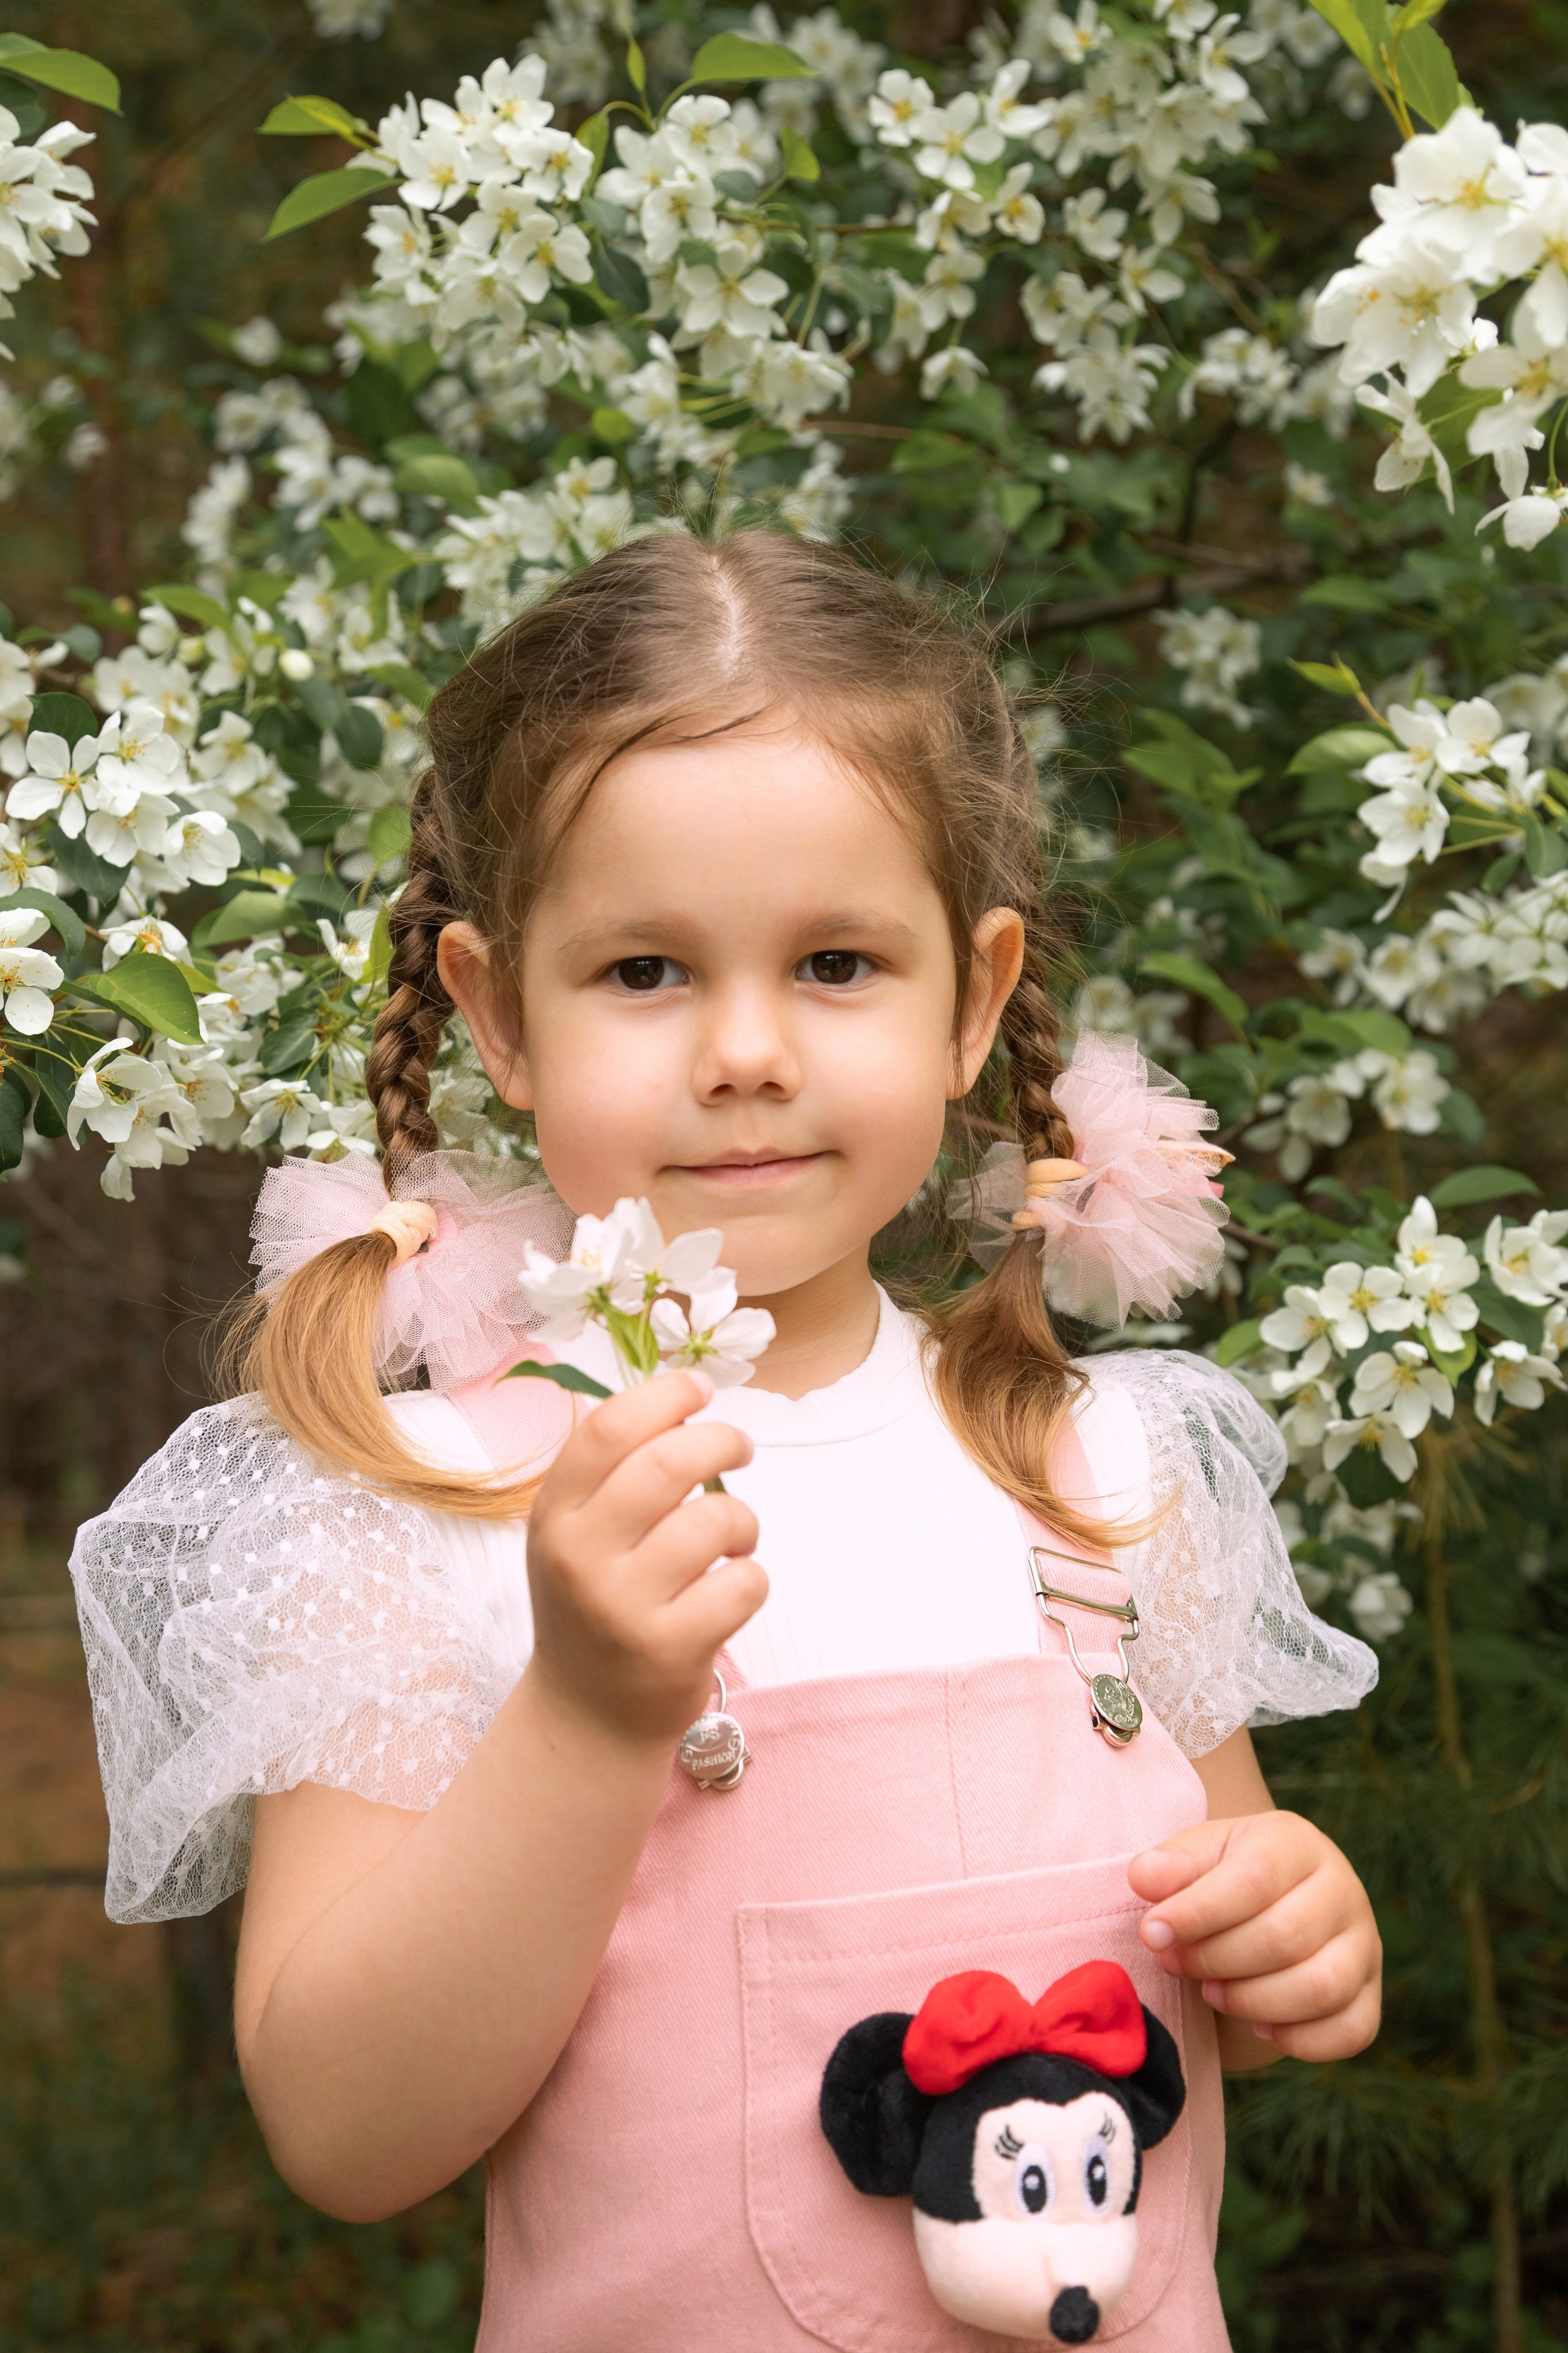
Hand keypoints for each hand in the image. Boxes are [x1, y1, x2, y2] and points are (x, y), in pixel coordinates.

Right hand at [525, 1371, 765, 1749]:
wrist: (587, 1716)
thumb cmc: (595, 1604)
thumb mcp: (574, 1533)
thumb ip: (610, 1471)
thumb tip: (683, 1399)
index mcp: (554, 1515)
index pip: (610, 1428)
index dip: (665, 1395)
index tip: (699, 1388)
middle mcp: (580, 1557)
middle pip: (669, 1462)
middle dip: (722, 1440)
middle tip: (741, 1447)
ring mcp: (624, 1606)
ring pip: (717, 1520)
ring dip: (744, 1519)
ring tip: (734, 1537)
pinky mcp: (671, 1649)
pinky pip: (744, 1583)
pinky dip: (752, 1577)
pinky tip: (729, 1589)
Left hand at [1128, 1812, 1381, 2061]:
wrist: (1274, 1905)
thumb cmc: (1227, 1878)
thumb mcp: (1197, 1857)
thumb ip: (1170, 1866)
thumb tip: (1145, 1879)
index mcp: (1296, 1843)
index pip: (1254, 1878)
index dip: (1198, 1912)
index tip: (1151, 1934)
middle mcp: (1343, 1890)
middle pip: (1285, 1937)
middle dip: (1216, 1960)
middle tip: (1174, 1964)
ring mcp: (1364, 1946)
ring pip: (1320, 1988)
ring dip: (1252, 2001)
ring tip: (1211, 1992)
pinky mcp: (1371, 1996)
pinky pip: (1349, 2032)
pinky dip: (1297, 2039)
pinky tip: (1257, 2025)